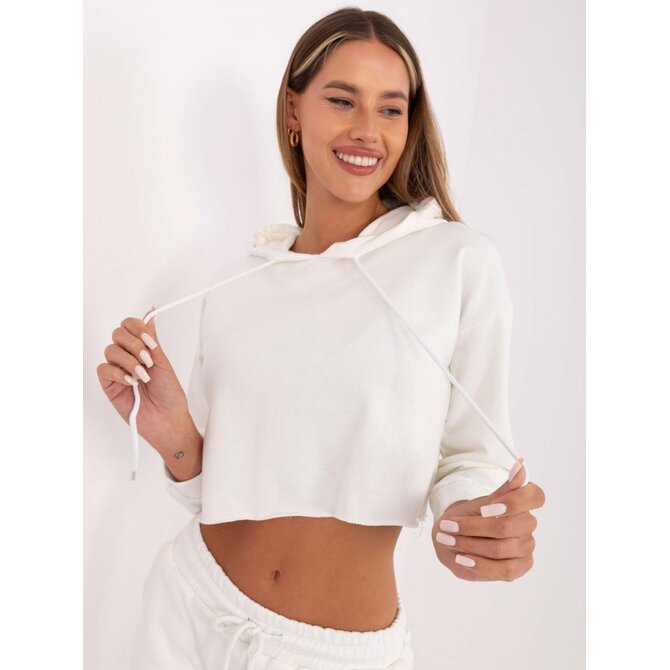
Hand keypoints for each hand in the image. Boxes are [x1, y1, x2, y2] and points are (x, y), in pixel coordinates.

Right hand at [96, 305, 192, 448]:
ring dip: (129, 361)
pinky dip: (119, 373)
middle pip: (118, 333)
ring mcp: (116, 369)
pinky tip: (132, 382)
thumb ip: (152, 339)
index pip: (129, 325)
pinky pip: (104, 369)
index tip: (150, 341)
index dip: (137, 328)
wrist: (167, 418)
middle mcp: (127, 356)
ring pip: (111, 350)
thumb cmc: (169, 393)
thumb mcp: (163, 362)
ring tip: (143, 376)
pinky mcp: (108, 384)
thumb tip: (151, 313)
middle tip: (148, 360)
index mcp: (141, 348)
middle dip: (134, 344)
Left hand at [431, 459, 544, 581]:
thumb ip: (503, 489)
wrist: (454, 539)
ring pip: (501, 549)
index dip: (514, 502)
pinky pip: (503, 570)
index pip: (536, 496)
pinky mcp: (519, 568)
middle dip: (473, 527)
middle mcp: (528, 525)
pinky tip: (462, 559)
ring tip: (447, 540)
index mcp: (522, 504)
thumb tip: (521, 464)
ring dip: (470, 545)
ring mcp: (526, 548)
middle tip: (448, 526)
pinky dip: (479, 564)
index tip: (487, 508)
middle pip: (508, 527)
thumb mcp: (479, 502)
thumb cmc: (468, 517)